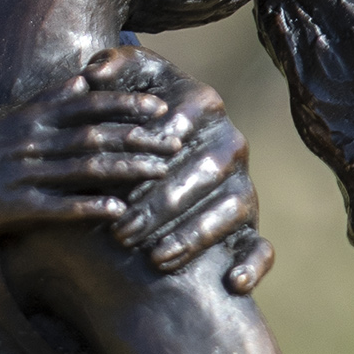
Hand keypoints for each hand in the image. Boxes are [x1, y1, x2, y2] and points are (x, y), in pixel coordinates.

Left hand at [38, 47, 272, 290]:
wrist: (157, 145)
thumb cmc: (133, 113)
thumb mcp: (127, 83)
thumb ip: (113, 68)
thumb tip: (92, 72)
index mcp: (203, 104)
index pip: (181, 125)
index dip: (154, 145)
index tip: (121, 170)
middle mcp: (230, 144)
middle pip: (204, 173)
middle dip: (163, 204)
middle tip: (122, 232)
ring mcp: (242, 186)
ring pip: (231, 210)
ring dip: (195, 237)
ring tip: (156, 259)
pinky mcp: (249, 224)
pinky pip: (261, 247)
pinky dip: (254, 265)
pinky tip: (233, 284)